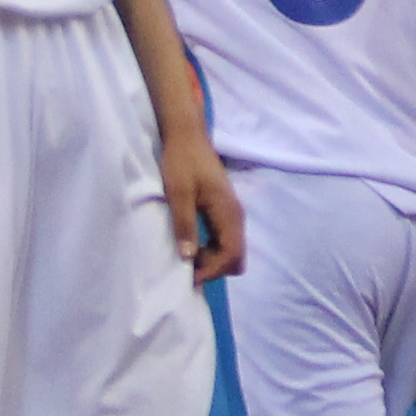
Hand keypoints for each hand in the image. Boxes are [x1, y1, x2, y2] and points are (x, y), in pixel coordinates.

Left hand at [164, 135, 246, 283]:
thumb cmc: (182, 162)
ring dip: (212, 259)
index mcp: (228, 213)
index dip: (213, 270)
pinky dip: (212, 249)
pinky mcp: (224, 211)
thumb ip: (185, 225)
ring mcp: (232, 214)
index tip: (189, 277)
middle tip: (187, 267)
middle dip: (214, 268)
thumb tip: (188, 257)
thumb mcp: (178, 193)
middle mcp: (235, 216)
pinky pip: (225, 240)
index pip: (231, 254)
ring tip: (186, 255)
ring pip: (232, 250)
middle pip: (236, 257)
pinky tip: (192, 244)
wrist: (188, 137)